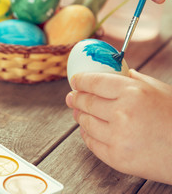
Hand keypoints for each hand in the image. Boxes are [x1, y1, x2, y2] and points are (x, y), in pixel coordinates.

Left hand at [65, 69, 171, 184]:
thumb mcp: (160, 91)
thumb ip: (135, 80)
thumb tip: (116, 74)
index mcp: (133, 92)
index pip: (94, 82)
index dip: (81, 81)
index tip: (75, 81)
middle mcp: (122, 113)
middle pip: (86, 102)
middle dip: (76, 98)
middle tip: (72, 97)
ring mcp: (117, 137)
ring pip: (86, 122)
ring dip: (80, 116)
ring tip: (79, 112)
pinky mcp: (116, 158)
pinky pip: (91, 143)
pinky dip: (86, 134)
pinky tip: (88, 130)